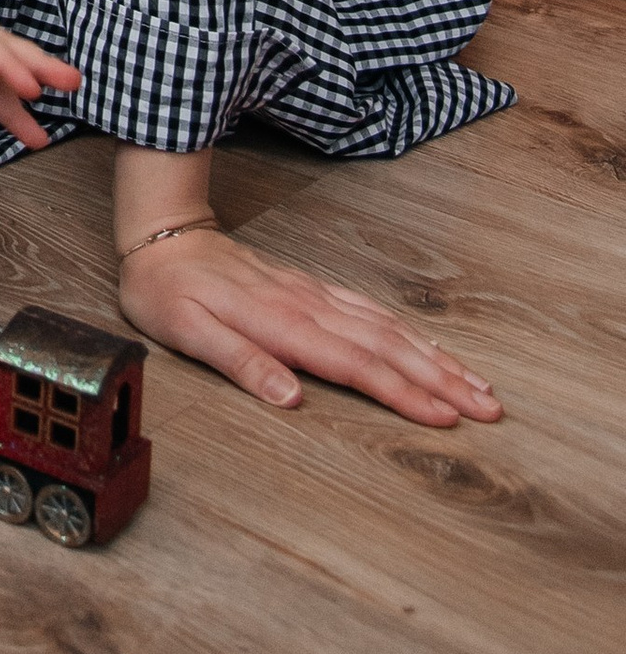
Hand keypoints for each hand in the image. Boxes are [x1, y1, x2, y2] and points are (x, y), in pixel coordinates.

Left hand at [117, 228, 501, 426]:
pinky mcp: (312, 289)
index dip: (403, 394)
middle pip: (387, 347)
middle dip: (442, 381)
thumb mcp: (186, 330)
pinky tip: (431, 347)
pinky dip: (409, 332)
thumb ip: (241, 361)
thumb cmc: (167, 290)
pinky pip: (371, 311)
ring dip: (436, 358)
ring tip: (479, 385)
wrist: (163, 235)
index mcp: (281, 322)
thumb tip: (292, 398)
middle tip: (490, 411)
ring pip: (388, 328)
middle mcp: (308, 306)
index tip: (446, 419)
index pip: (355, 366)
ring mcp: (314, 294)